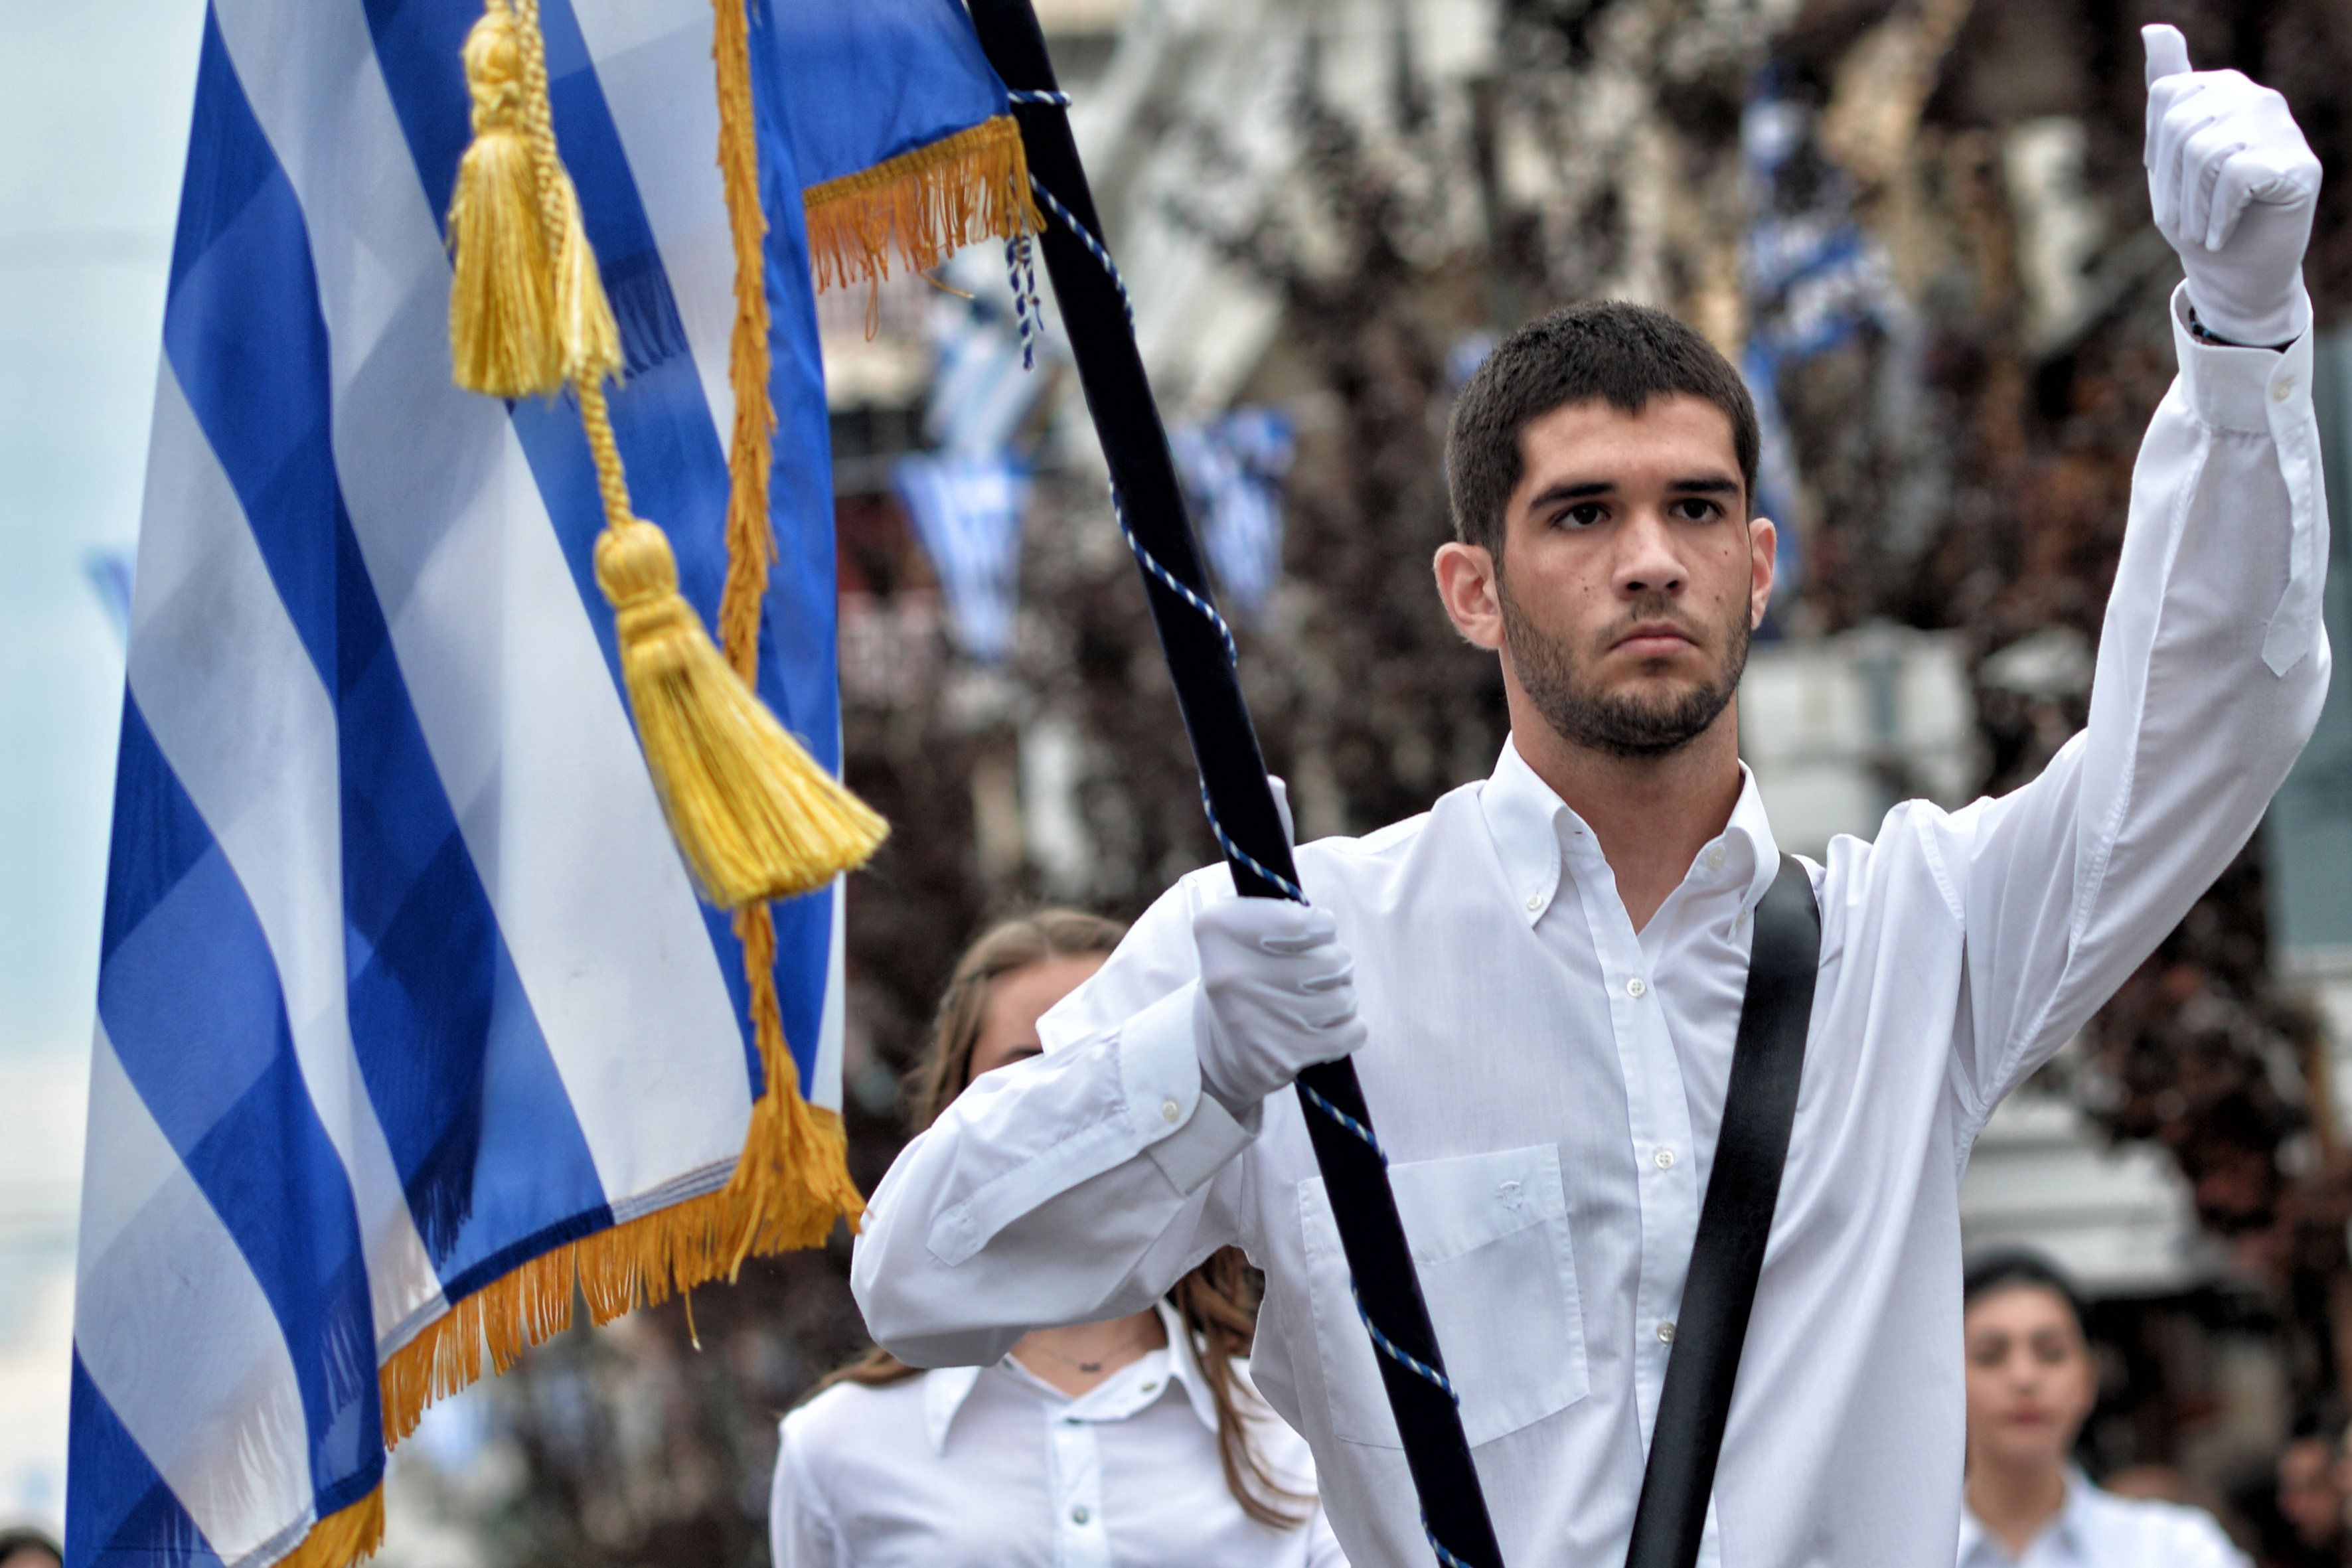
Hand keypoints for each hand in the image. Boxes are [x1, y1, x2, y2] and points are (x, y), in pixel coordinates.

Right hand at [1193, 898, 1367, 1114]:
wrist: (1220, 1046)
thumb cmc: (1246, 974)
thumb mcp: (1242, 926)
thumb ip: (1282, 911)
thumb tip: (1325, 925)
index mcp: (1219, 931)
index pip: (1301, 922)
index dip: (1323, 926)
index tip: (1319, 933)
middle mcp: (1231, 976)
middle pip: (1332, 960)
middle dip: (1337, 963)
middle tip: (1321, 971)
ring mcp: (1256, 1022)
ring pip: (1344, 998)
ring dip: (1342, 996)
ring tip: (1320, 999)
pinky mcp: (1281, 1058)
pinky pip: (1351, 1032)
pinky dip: (1350, 1027)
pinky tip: (1328, 1024)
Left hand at [2143, 24, 2319, 345]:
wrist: (2232, 272)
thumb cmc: (2196, 215)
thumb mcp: (2166, 155)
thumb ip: (2167, 88)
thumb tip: (2155, 27)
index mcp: (2225, 90)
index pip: (2167, 98)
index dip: (2155, 152)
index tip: (2171, 184)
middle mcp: (2258, 99)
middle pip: (2182, 125)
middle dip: (2170, 184)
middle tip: (2184, 218)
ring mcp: (2283, 129)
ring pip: (2205, 151)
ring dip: (2190, 205)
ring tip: (2202, 228)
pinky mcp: (2299, 164)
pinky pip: (2235, 175)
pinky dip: (2216, 215)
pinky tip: (2221, 233)